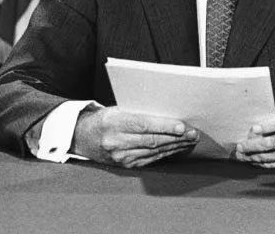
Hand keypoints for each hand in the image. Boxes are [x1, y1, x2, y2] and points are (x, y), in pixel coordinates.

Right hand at [71, 106, 198, 167]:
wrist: (82, 137)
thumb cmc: (104, 118)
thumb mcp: (117, 108)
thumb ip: (138, 109)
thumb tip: (167, 109)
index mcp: (113, 122)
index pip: (143, 125)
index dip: (164, 126)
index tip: (181, 125)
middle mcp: (116, 142)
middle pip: (152, 140)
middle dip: (175, 137)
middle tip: (193, 133)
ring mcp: (120, 157)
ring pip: (153, 151)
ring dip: (175, 146)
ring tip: (190, 140)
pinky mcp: (125, 165)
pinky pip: (150, 159)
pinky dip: (165, 153)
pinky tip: (176, 148)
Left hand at [235, 102, 274, 168]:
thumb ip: (266, 116)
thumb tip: (242, 124)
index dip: (267, 126)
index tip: (253, 129)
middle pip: (273, 142)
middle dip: (253, 146)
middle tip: (240, 146)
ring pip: (271, 156)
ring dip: (253, 156)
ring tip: (241, 155)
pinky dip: (260, 163)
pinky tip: (252, 159)